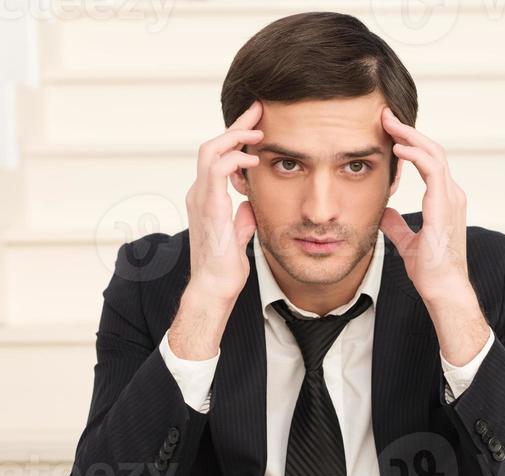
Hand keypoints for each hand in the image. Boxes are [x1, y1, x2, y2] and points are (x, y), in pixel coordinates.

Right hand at [185, 100, 263, 303]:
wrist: (214, 288)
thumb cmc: (225, 269)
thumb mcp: (238, 237)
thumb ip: (242, 218)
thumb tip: (250, 205)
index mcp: (206, 199)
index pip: (217, 158)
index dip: (235, 139)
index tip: (256, 125)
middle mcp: (199, 194)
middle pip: (212, 145)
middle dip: (236, 125)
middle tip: (258, 110)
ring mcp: (201, 198)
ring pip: (211, 150)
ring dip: (235, 136)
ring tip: (258, 130)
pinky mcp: (209, 207)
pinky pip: (218, 170)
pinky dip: (235, 159)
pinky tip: (253, 160)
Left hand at [379, 107, 470, 303]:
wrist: (443, 288)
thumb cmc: (430, 271)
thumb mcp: (407, 243)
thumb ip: (397, 225)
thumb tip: (383, 213)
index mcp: (444, 201)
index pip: (429, 162)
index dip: (411, 144)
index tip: (389, 132)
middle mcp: (451, 194)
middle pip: (432, 150)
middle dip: (409, 130)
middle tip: (386, 115)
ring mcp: (450, 198)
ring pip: (433, 153)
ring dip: (410, 135)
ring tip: (388, 122)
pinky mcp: (444, 205)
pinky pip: (432, 169)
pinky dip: (415, 154)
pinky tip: (397, 147)